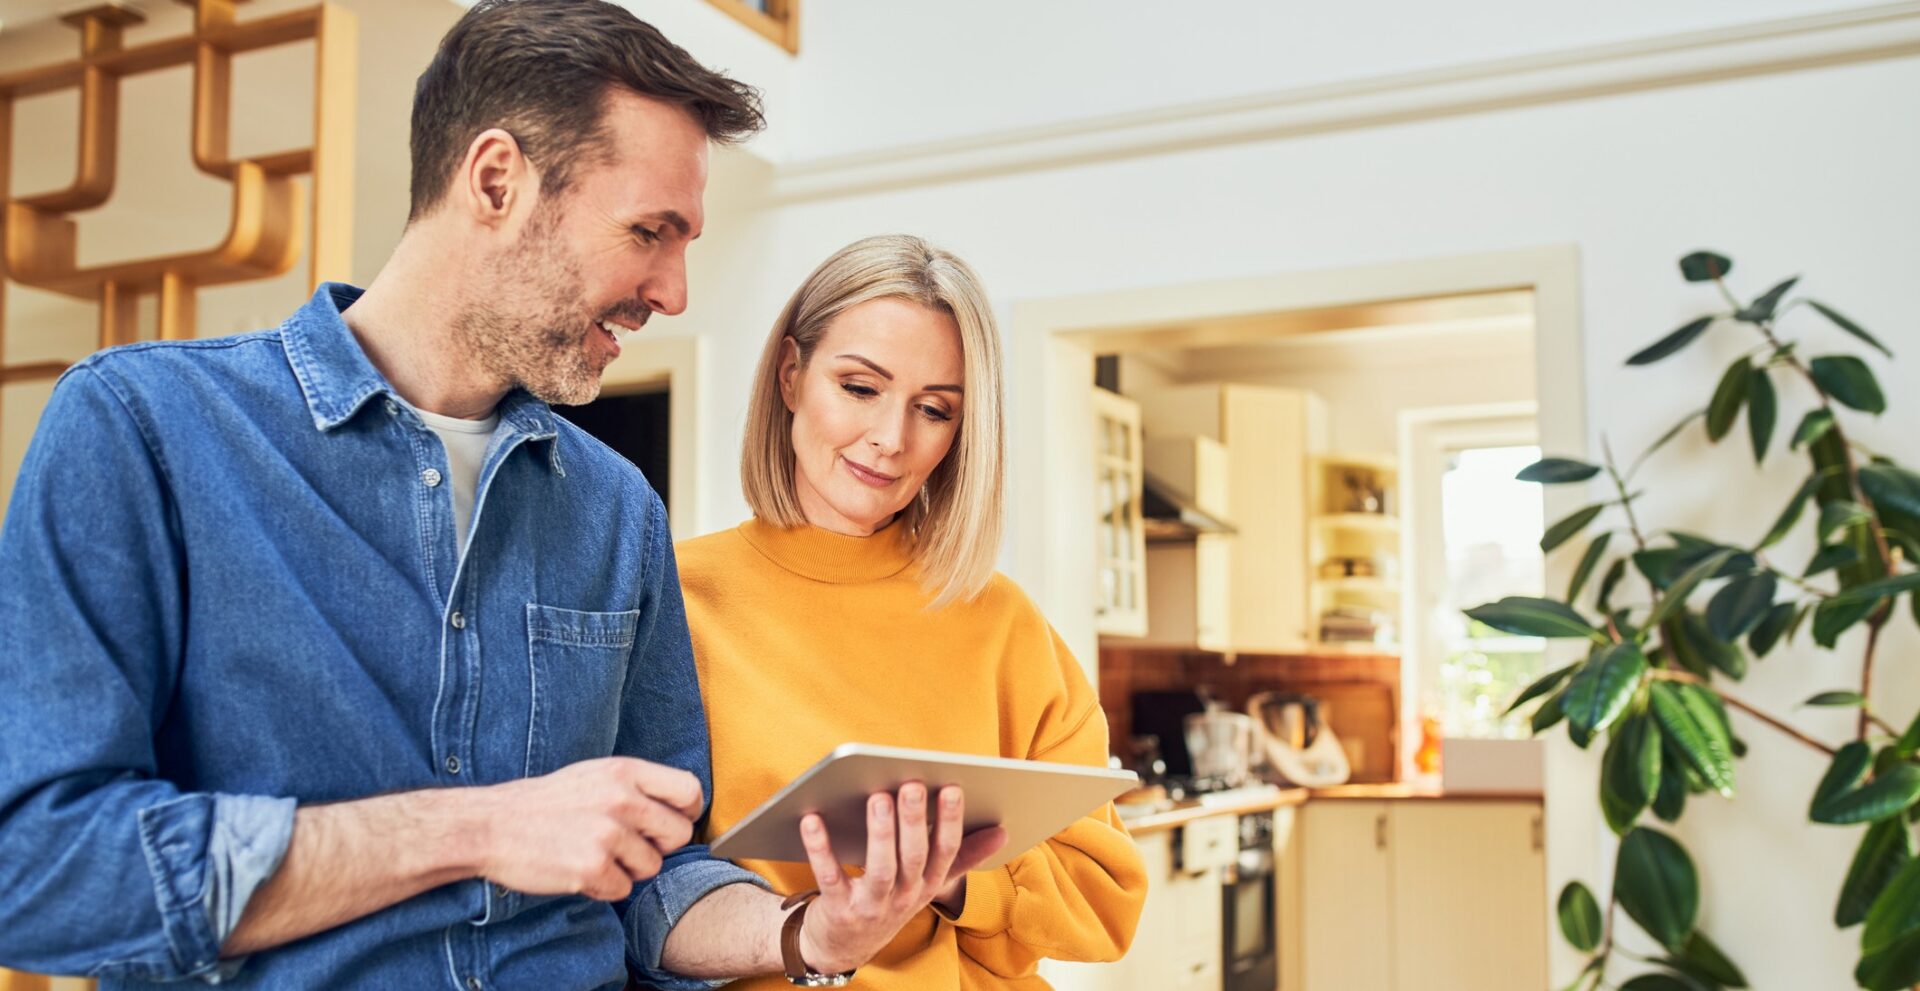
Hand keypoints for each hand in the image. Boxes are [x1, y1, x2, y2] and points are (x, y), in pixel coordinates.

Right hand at [475, 756, 702, 901]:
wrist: (490, 825)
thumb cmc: (545, 803)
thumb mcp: (595, 775)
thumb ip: (637, 787)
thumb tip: (681, 808)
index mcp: (625, 771)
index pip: (689, 790)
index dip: (687, 812)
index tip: (671, 823)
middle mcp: (621, 800)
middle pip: (678, 835)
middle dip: (659, 847)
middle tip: (628, 846)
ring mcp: (607, 834)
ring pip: (651, 867)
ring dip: (627, 869)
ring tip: (594, 854)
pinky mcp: (591, 868)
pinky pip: (623, 889)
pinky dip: (604, 887)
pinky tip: (579, 870)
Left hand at [794, 784, 1008, 974]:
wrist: (844, 948)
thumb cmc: (889, 902)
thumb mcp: (928, 883)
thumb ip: (964, 856)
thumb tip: (1002, 832)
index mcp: (928, 885)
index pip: (946, 851)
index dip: (950, 822)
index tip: (952, 788)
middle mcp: (905, 897)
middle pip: (914, 857)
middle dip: (915, 820)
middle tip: (912, 785)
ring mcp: (872, 907)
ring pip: (881, 869)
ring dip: (880, 833)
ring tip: (878, 798)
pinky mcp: (839, 911)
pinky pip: (830, 877)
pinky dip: (821, 848)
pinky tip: (813, 820)